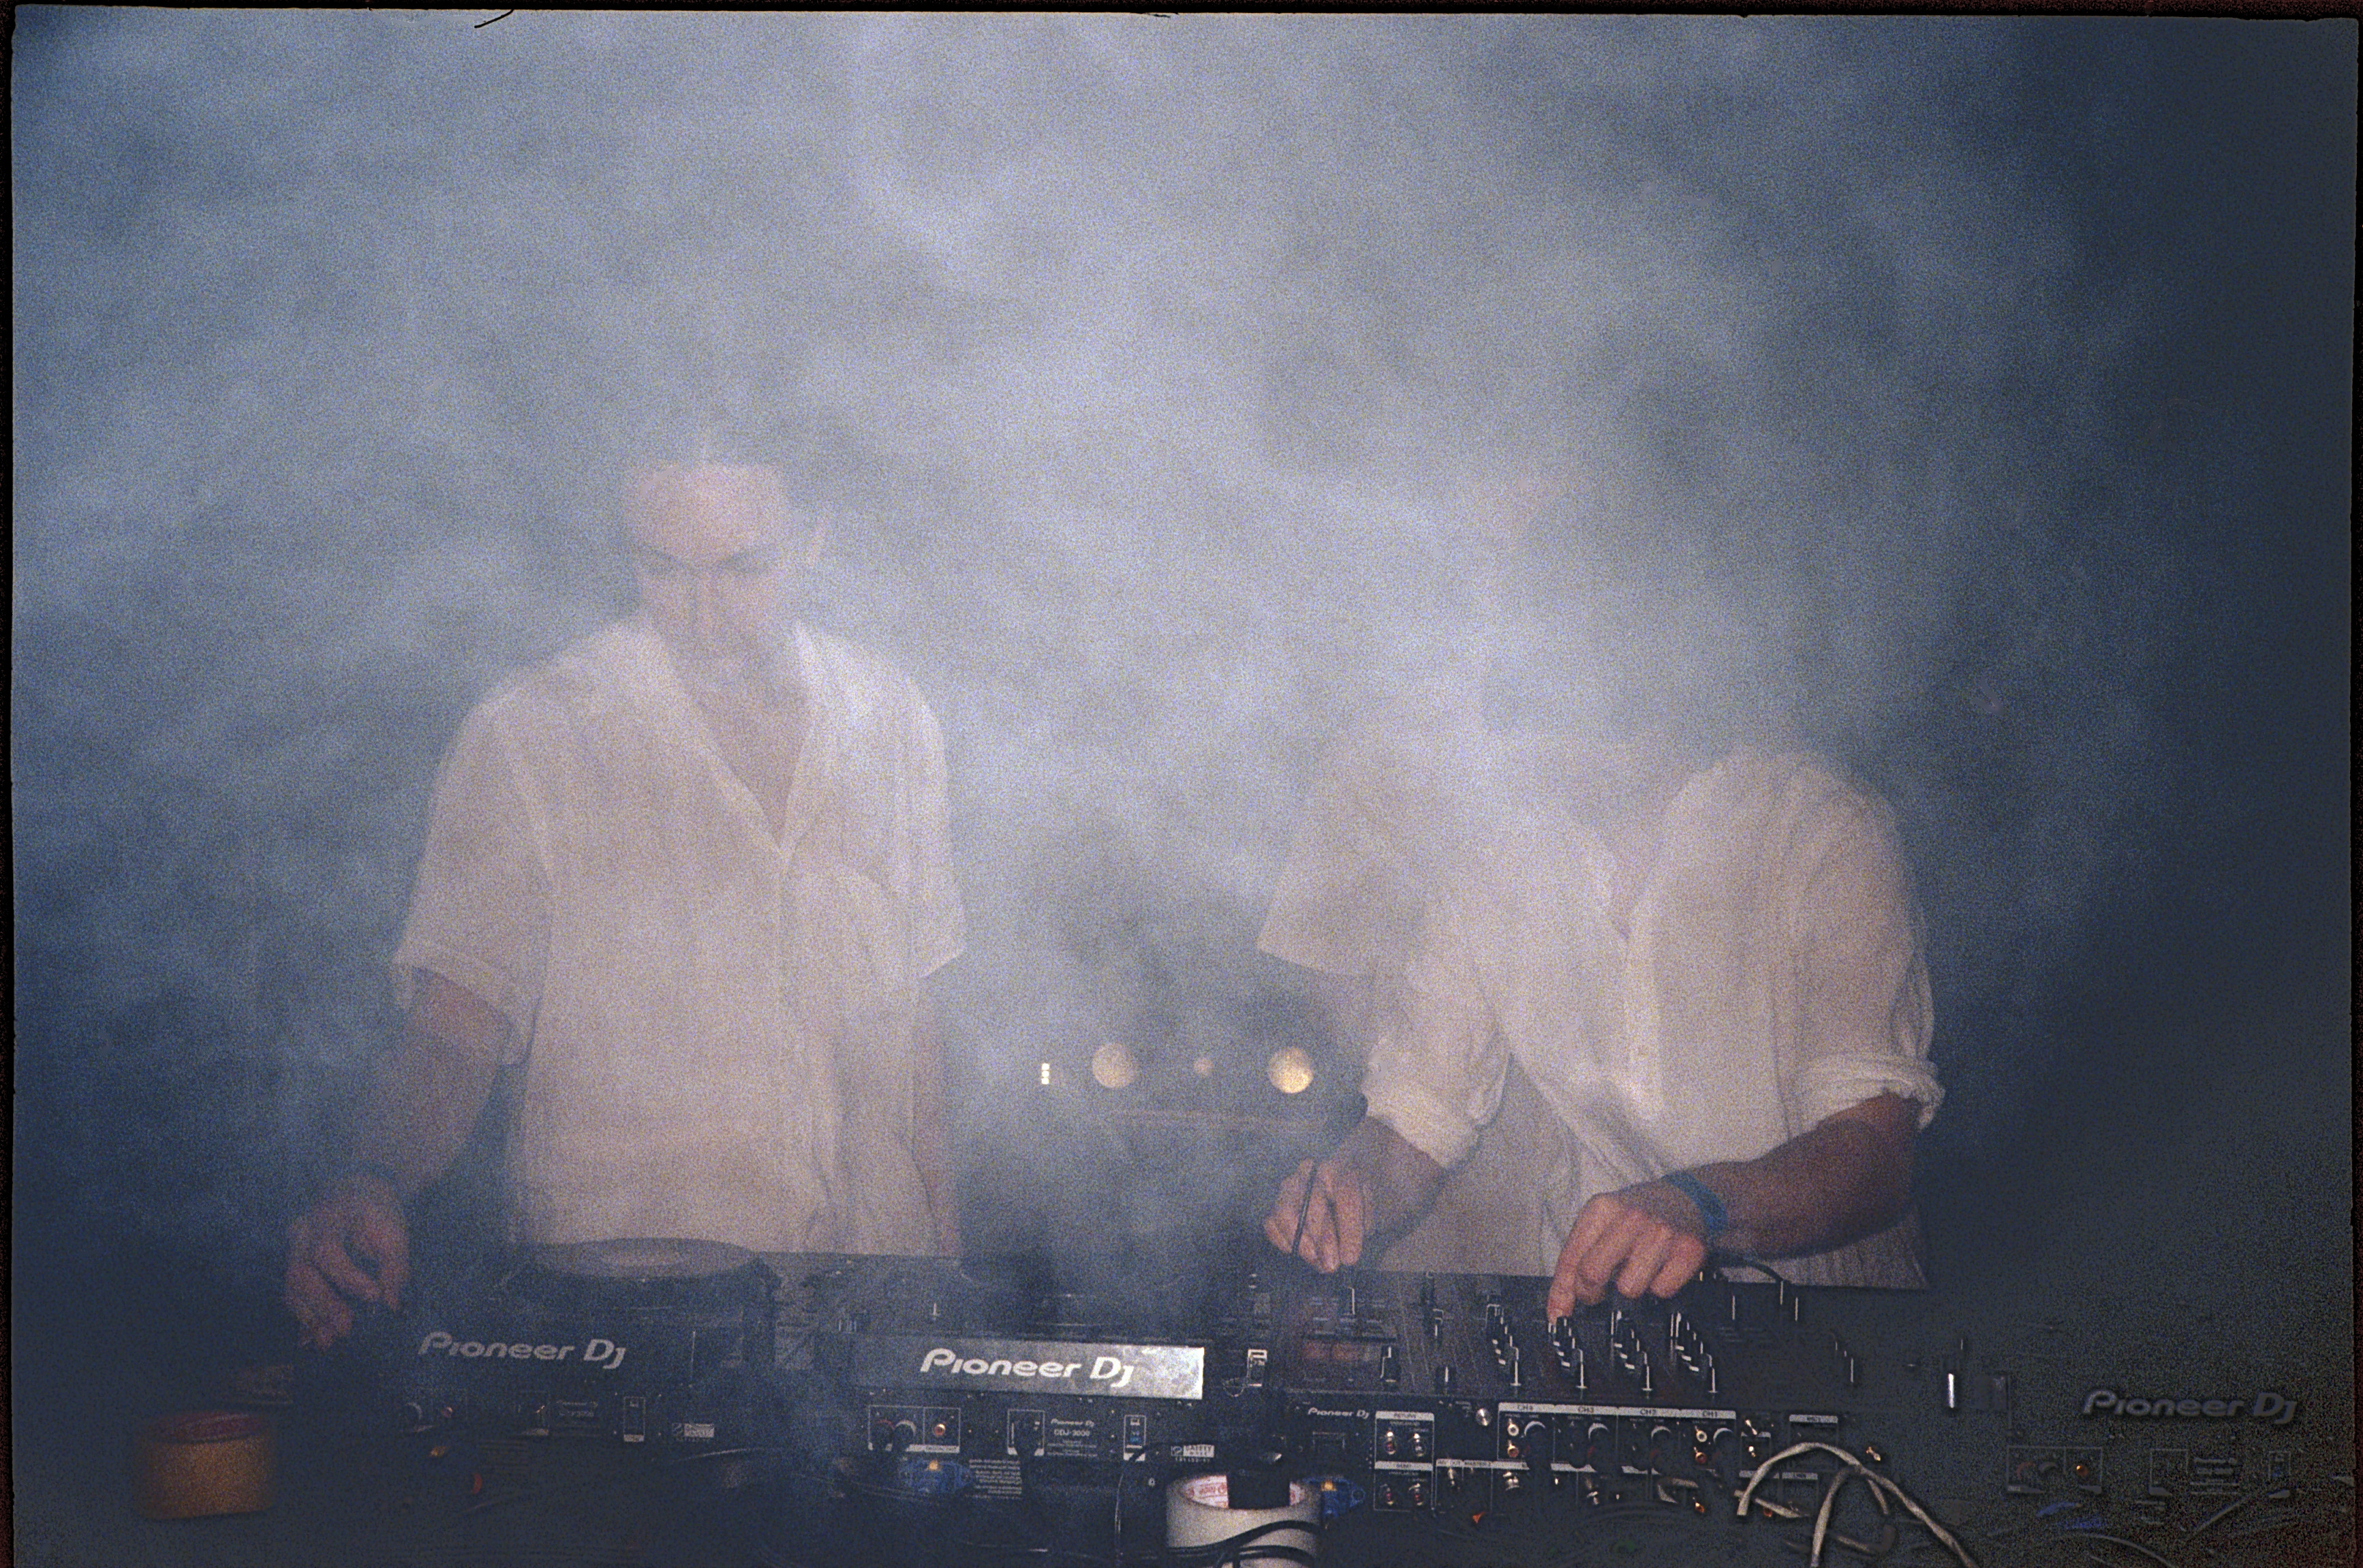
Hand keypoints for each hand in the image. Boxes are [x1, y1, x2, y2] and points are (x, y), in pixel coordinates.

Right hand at [285, 1173, 410, 1349]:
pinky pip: (291, 1295)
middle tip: (346, 1329)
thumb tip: (390, 1302)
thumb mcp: (393, 1229)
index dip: (347, 1277)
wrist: (353, 1192)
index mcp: (328, 1217)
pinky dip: (303, 1318)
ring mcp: (292, 1250)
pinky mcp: (293, 1266)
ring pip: (291, 1287)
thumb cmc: (377, 1213)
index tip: (374, 1296)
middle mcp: (302, 1234)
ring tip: (329, 1342)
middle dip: (323, 1304)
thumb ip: (394, 1264)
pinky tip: (312, 1339)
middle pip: (301, 1272)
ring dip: (310, 1317)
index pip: (327, 1250)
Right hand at [1264, 1155, 1370, 1272]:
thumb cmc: (1354, 1195)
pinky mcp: (1275, 1202)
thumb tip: (1347, 1254)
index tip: (1350, 1256)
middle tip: (1331, 1264)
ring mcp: (1289, 1185)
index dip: (1348, 1229)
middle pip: (1312, 1202)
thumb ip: (1361, 1225)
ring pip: (1285, 1212)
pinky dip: (1284, 1242)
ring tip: (1317, 1261)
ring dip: (1301, 1242)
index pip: (1345, 1194)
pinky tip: (1302, 1253)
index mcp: (1341, 1166)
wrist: (1336, 1187)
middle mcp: (1312, 1171)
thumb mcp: (1367, 1204)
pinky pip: (1271, 1223)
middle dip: (1323, 1238)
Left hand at [1546, 1179, 1710, 1319]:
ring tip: (1636, 1268)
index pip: (1571, 1259)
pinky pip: (1662, 1291)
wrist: (1685, 1198)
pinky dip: (1660, 1286)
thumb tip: (1558, 1312)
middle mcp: (1631, 1217)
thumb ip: (1574, 1264)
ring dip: (1631, 1286)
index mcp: (1601, 1208)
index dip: (1563, 1292)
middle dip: (1592, 1292)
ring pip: (1629, 1289)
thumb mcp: (1599, 1226)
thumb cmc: (1636, 1217)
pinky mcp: (1689, 1250)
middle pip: (1593, 1274)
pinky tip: (1661, 1268)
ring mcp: (1661, 1233)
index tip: (1559, 1316)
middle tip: (1601, 1289)